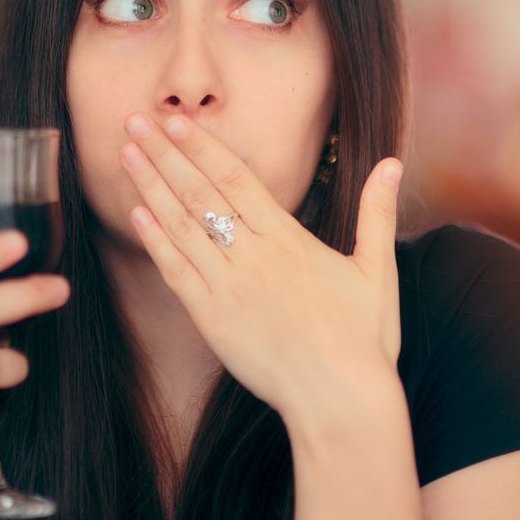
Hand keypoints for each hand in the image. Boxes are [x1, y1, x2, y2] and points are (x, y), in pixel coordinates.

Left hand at [119, 113, 403, 417]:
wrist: (340, 398)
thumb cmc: (364, 339)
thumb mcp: (377, 269)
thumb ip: (376, 213)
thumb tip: (392, 162)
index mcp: (289, 240)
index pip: (236, 179)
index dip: (202, 146)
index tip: (176, 120)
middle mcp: (253, 256)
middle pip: (200, 193)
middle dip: (165, 154)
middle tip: (134, 121)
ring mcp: (228, 288)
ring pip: (181, 227)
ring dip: (151, 188)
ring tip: (126, 155)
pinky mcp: (212, 321)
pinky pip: (176, 273)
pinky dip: (156, 241)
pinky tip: (137, 215)